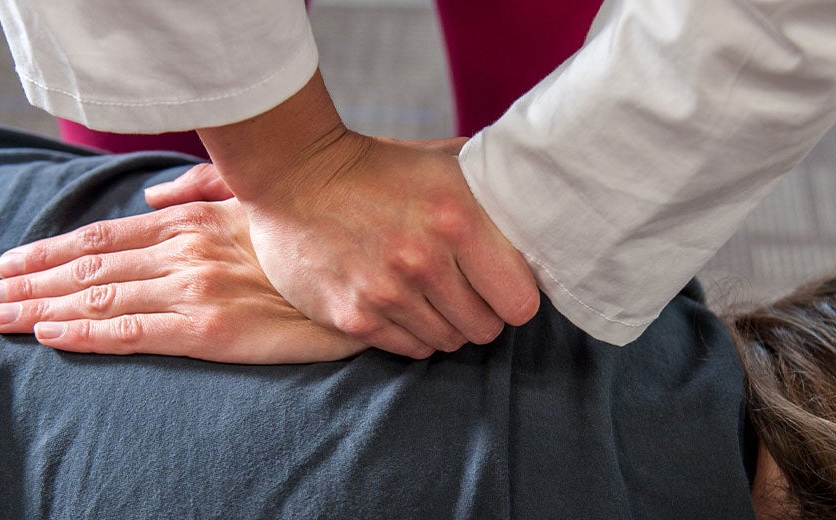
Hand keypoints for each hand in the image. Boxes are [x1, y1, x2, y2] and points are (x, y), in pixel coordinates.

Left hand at [0, 200, 364, 363]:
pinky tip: (50, 335)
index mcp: (192, 222)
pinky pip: (134, 332)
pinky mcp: (210, 330)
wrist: (367, 270)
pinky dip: (86, 332)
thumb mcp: (258, 202)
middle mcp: (184, 252)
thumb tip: (157, 195)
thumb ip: (204, 190)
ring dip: (41, 308)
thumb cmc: (313, 238)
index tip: (12, 262)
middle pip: (89, 267)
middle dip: (30, 282)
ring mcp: (194, 290)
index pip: (105, 237)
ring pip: (100, 297)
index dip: (52, 251)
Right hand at [200, 130, 540, 358]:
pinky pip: (410, 349)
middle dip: (482, 311)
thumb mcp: (442, 165)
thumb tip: (542, 215)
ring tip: (427, 291)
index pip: (521, 300)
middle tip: (463, 287)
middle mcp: (424, 260)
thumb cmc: (377, 170)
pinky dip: (412, 332)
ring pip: (449, 343)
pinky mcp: (353, 316)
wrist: (293, 175)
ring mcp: (386, 293)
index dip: (515, 294)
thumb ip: (491, 193)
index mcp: (456, 217)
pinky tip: (400, 302)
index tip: (501, 282)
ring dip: (446, 324)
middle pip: (487, 328)